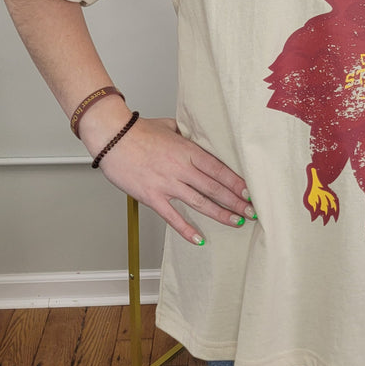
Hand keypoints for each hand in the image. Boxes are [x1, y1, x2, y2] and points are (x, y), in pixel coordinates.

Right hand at [80, 103, 253, 244]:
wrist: (112, 136)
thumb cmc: (137, 130)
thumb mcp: (169, 126)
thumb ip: (185, 134)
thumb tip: (196, 135)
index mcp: (187, 150)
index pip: (219, 169)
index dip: (237, 182)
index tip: (250, 192)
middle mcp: (181, 168)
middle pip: (215, 188)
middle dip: (236, 201)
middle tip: (252, 211)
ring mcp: (167, 184)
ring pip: (200, 203)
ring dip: (220, 214)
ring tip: (236, 222)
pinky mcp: (152, 196)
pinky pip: (172, 217)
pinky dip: (186, 230)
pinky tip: (199, 239)